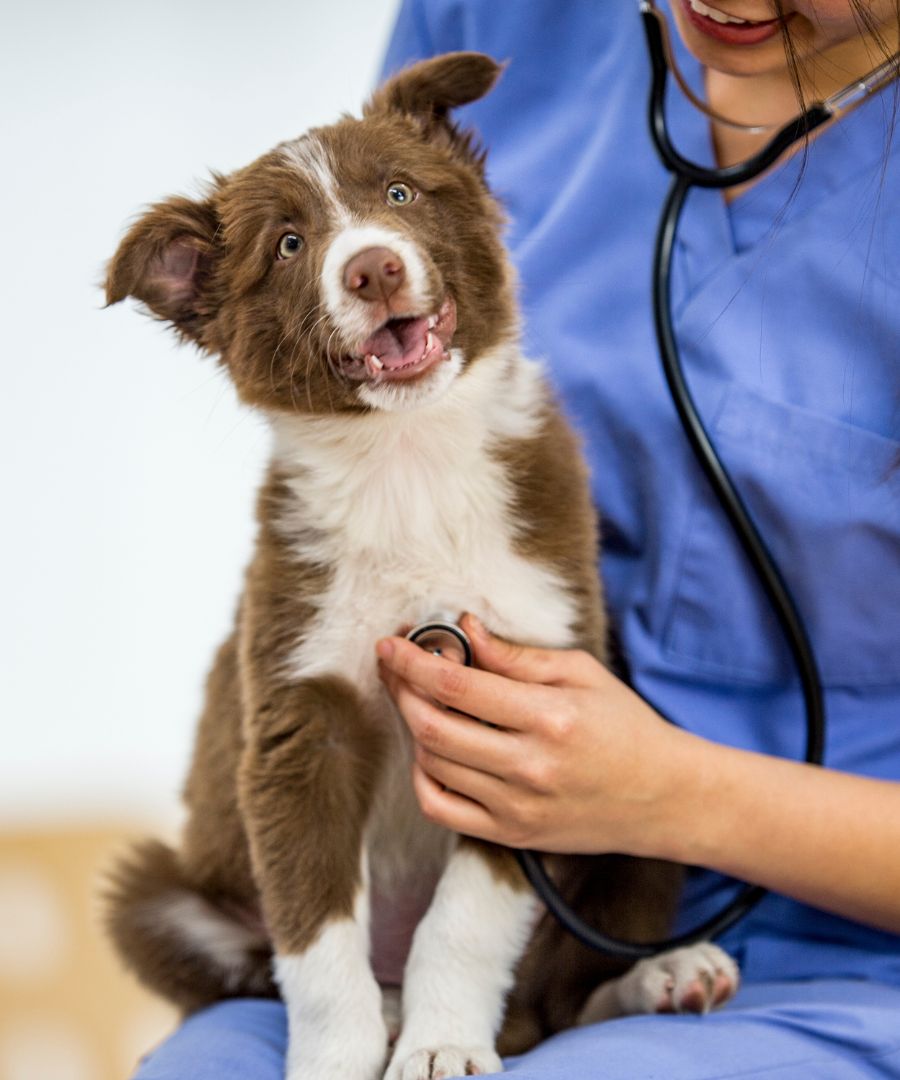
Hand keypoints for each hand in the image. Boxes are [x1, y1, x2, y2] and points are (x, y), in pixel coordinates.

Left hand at [375, 614, 690, 855]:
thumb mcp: (582, 673)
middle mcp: (529, 766)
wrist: (665, 797)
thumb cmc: (626, 726)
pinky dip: (422, 777)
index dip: (412, 661)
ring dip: (413, 727)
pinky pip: (441, 809)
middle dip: (401, 690)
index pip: (457, 686)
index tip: (390, 643)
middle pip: (432, 727)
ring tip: (420, 701)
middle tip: (395, 666)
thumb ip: (517, 656)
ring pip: (432, 764)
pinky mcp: (511, 834)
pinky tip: (431, 751)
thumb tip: (466, 630)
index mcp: (549, 717)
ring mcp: (517, 807)